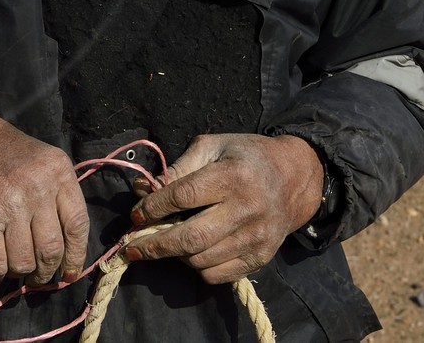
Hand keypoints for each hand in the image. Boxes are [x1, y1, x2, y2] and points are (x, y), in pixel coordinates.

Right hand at [0, 82, 87, 286]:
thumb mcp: (39, 159)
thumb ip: (55, 195)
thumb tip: (64, 249)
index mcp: (58, 172)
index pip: (77, 226)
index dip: (75, 256)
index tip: (69, 272)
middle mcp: (38, 189)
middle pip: (51, 250)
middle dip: (45, 272)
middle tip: (37, 276)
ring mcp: (10, 205)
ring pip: (24, 262)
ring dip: (20, 273)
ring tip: (13, 269)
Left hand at [124, 133, 323, 283]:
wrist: (293, 178)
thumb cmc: (244, 157)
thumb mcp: (211, 147)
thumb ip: (176, 168)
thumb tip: (140, 190)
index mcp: (232, 176)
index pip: (183, 196)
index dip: (153, 207)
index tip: (135, 214)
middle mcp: (247, 209)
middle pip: (191, 238)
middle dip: (154, 245)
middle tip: (130, 248)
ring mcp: (256, 238)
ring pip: (201, 260)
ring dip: (174, 255)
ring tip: (162, 244)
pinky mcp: (261, 257)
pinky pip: (218, 275)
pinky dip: (196, 268)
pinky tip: (190, 252)